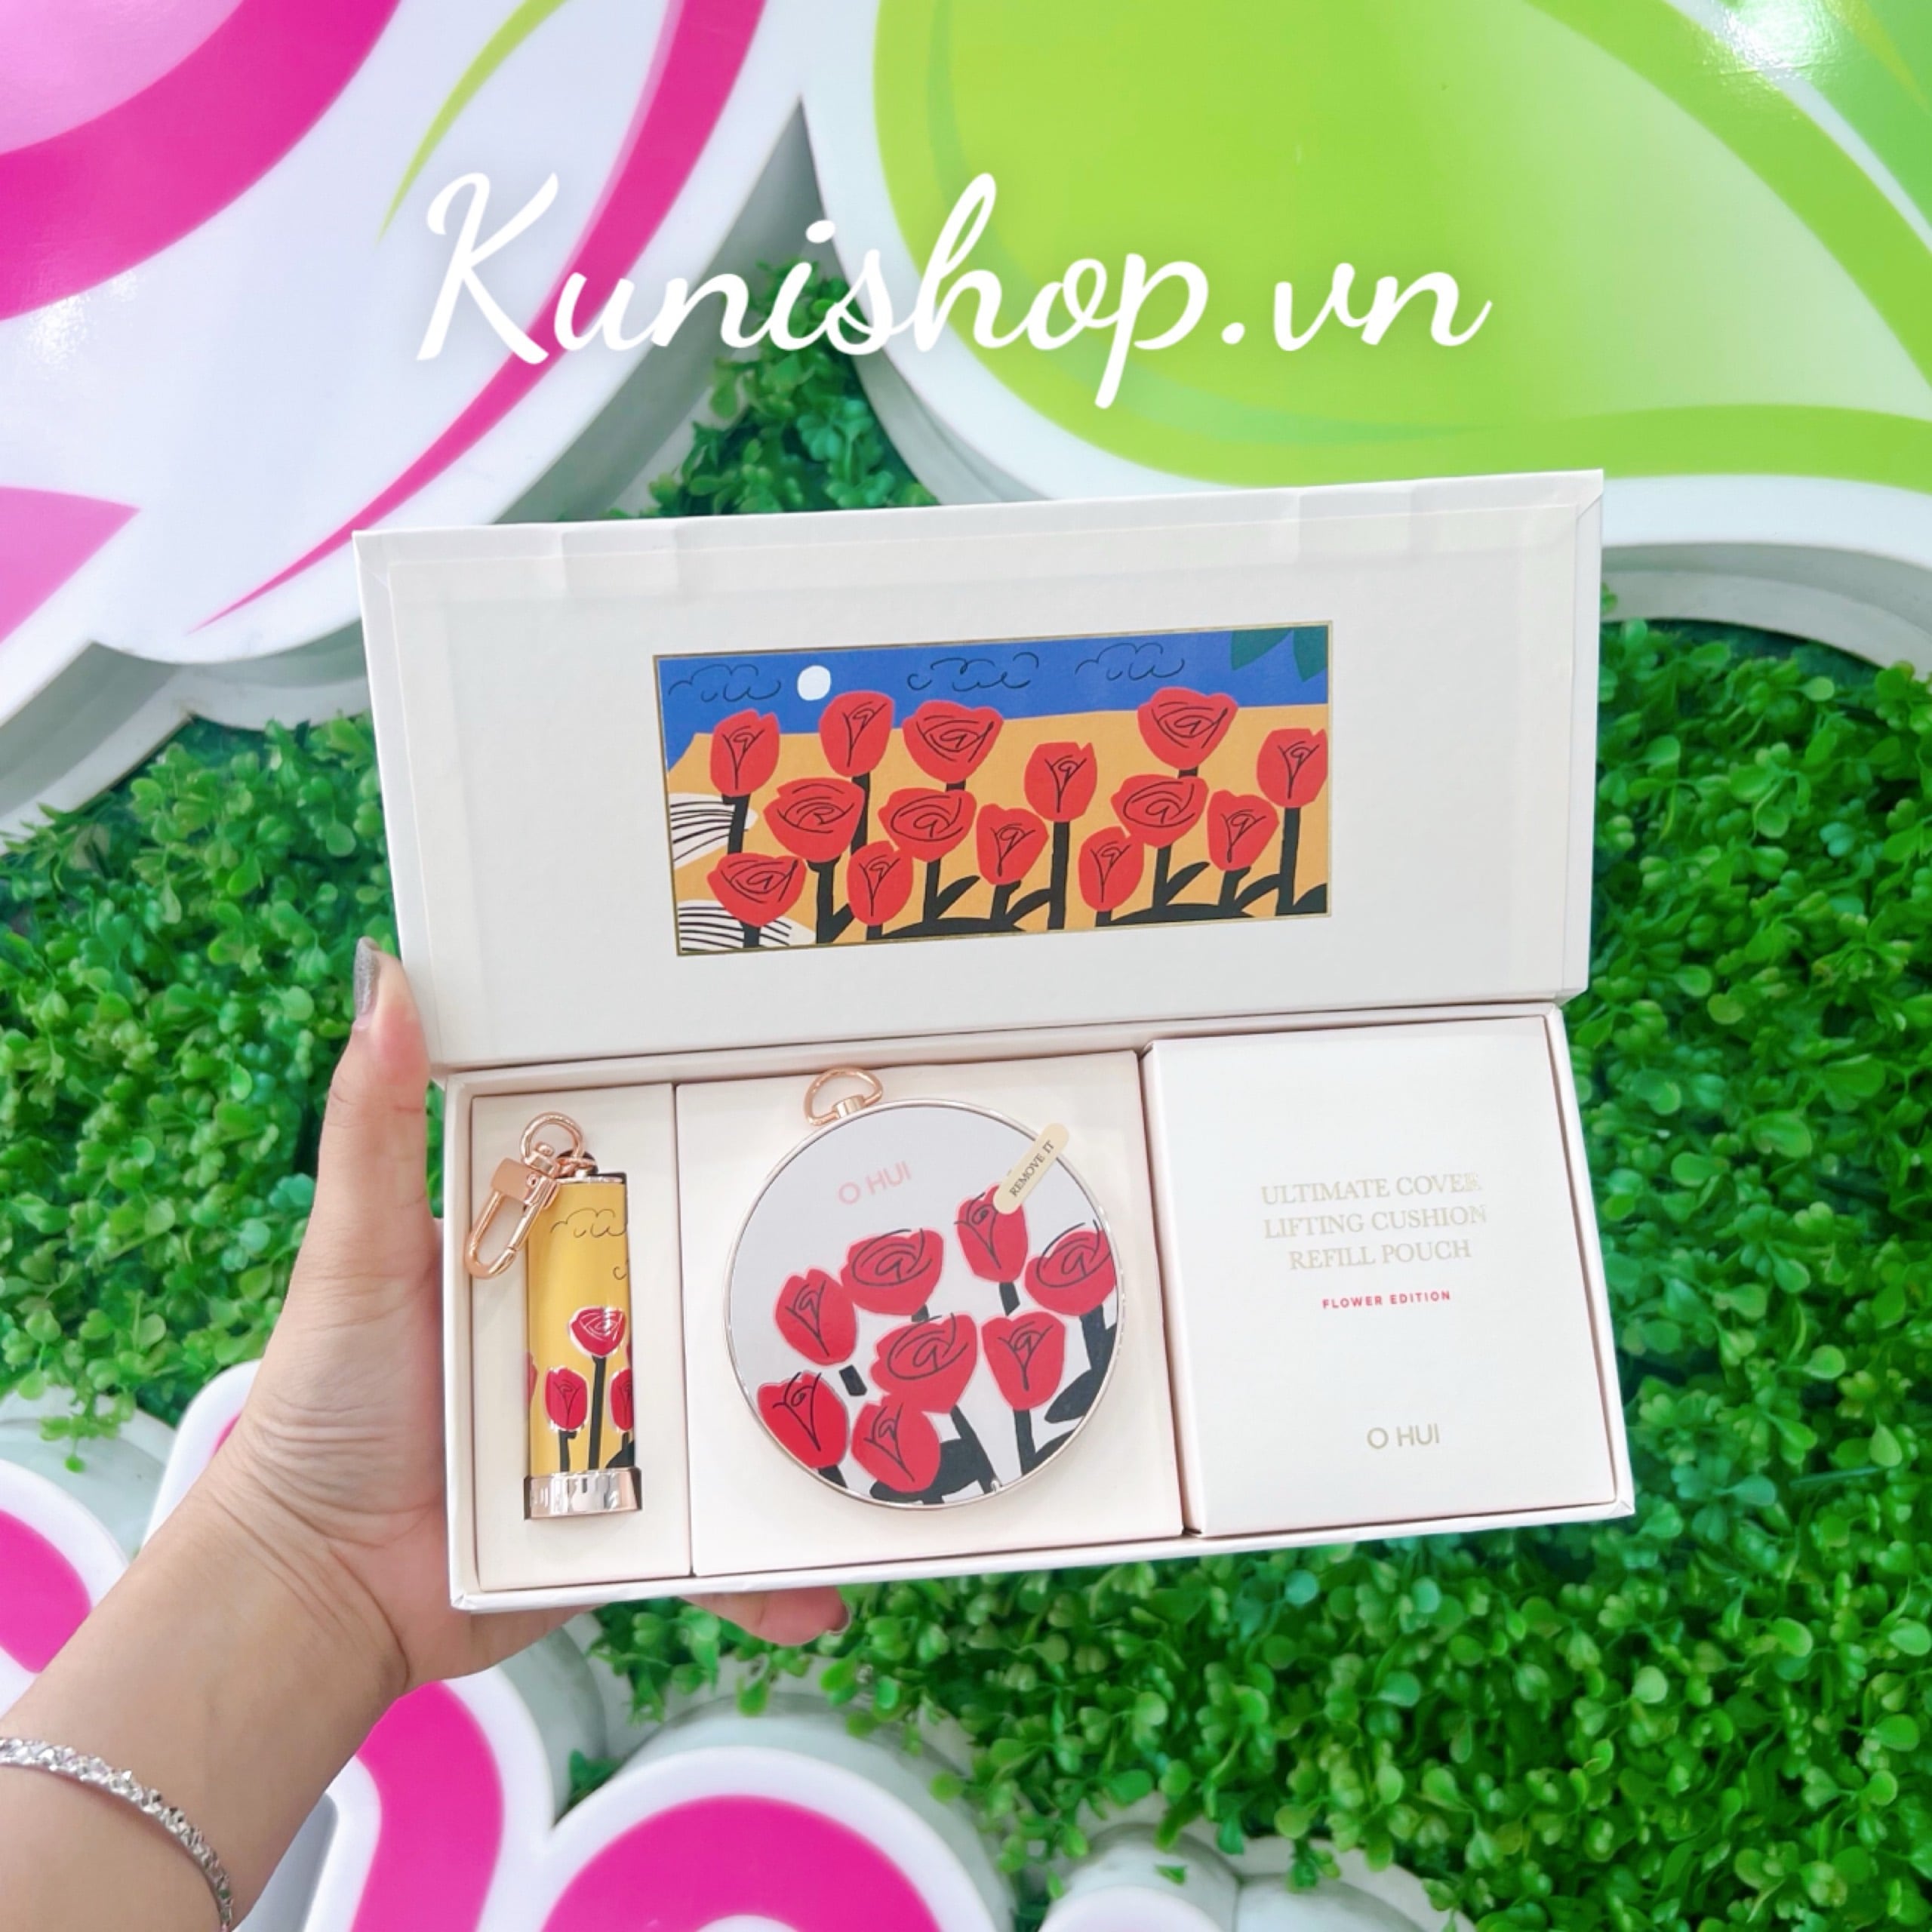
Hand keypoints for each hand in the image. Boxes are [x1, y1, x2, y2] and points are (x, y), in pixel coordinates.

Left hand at [203, 941, 845, 1695]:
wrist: (312, 1587)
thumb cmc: (321, 1406)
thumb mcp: (356, 1252)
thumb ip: (375, 1128)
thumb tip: (388, 978)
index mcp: (548, 1253)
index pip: (650, 1184)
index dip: (721, 1146)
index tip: (811, 1098)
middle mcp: (599, 1331)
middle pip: (714, 1296)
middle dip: (805, 1289)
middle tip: (914, 1255)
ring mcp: (624, 1429)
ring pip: (735, 1419)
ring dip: (813, 1433)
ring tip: (906, 1425)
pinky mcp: (629, 1525)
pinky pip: (712, 1548)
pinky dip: (765, 1577)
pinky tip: (822, 1594)